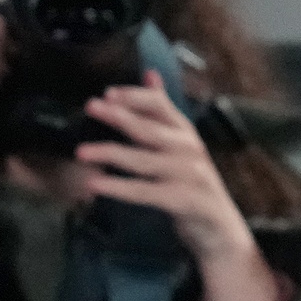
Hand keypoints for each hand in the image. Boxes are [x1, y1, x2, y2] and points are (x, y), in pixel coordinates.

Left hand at [78, 70, 279, 300]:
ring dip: (110, 153)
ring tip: (81, 152)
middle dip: (119, 116)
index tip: (108, 92)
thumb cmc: (191, 181)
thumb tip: (150, 73)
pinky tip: (95, 184)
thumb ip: (163, 111)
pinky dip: (118, 187)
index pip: (161, 105)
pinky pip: (144, 192)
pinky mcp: (181, 200)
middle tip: (91, 107)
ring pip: (143, 160)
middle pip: (150, 128)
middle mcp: (188, 148)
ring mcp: (187, 174)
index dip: (136, 97)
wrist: (219, 227)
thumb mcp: (180, 143)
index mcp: (185, 132)